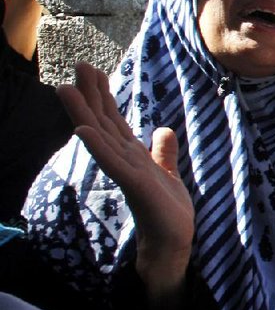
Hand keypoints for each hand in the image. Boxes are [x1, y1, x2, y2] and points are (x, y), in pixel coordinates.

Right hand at [56, 62, 194, 309]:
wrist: (173, 244)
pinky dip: (99, 147)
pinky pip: (114, 164)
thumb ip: (163, 152)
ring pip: (101, 138)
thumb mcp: (168, 174)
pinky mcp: (134, 187)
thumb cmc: (167, 212)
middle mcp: (124, 161)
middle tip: (78, 65)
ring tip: (66, 89)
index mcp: (131, 156)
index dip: (102, 95)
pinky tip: (85, 131)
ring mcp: (126, 173)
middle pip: (103, 122)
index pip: (113, 120)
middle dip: (90, 95)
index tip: (90, 70)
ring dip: (83, 114)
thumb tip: (162, 129)